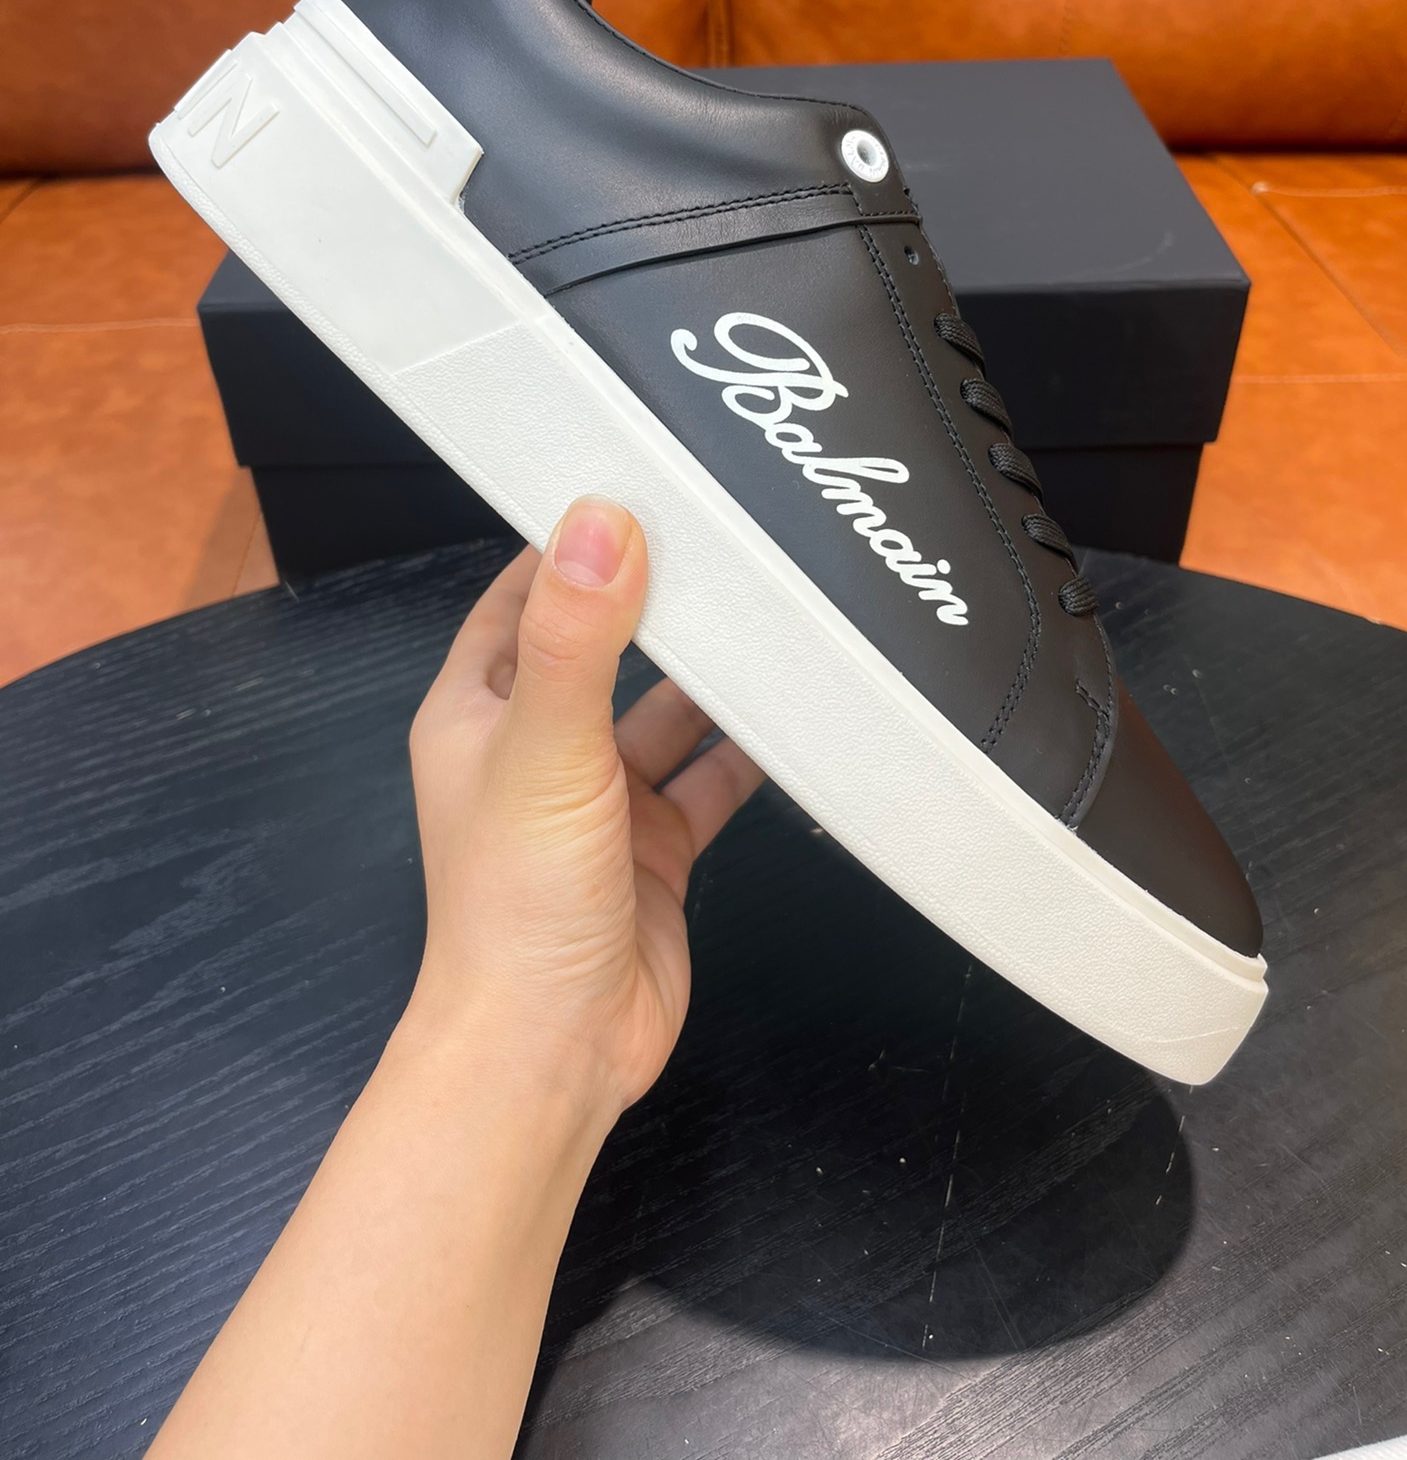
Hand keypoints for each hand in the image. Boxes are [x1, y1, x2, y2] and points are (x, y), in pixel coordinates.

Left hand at [405, 496, 763, 1116]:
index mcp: (477, 710)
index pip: (520, 596)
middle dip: (659, 601)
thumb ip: (575, 635)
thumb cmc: (518, 902)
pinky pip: (709, 780)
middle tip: (731, 542)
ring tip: (779, 614)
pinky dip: (750, 750)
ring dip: (713, 675)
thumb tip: (600, 517)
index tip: (633, 486)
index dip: (567, 543)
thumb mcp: (545, 747)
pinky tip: (799, 715)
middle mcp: (536, 746)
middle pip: (604, 646)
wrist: (554, 1050)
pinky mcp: (655, 850)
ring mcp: (599, 800)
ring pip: (665, 712)